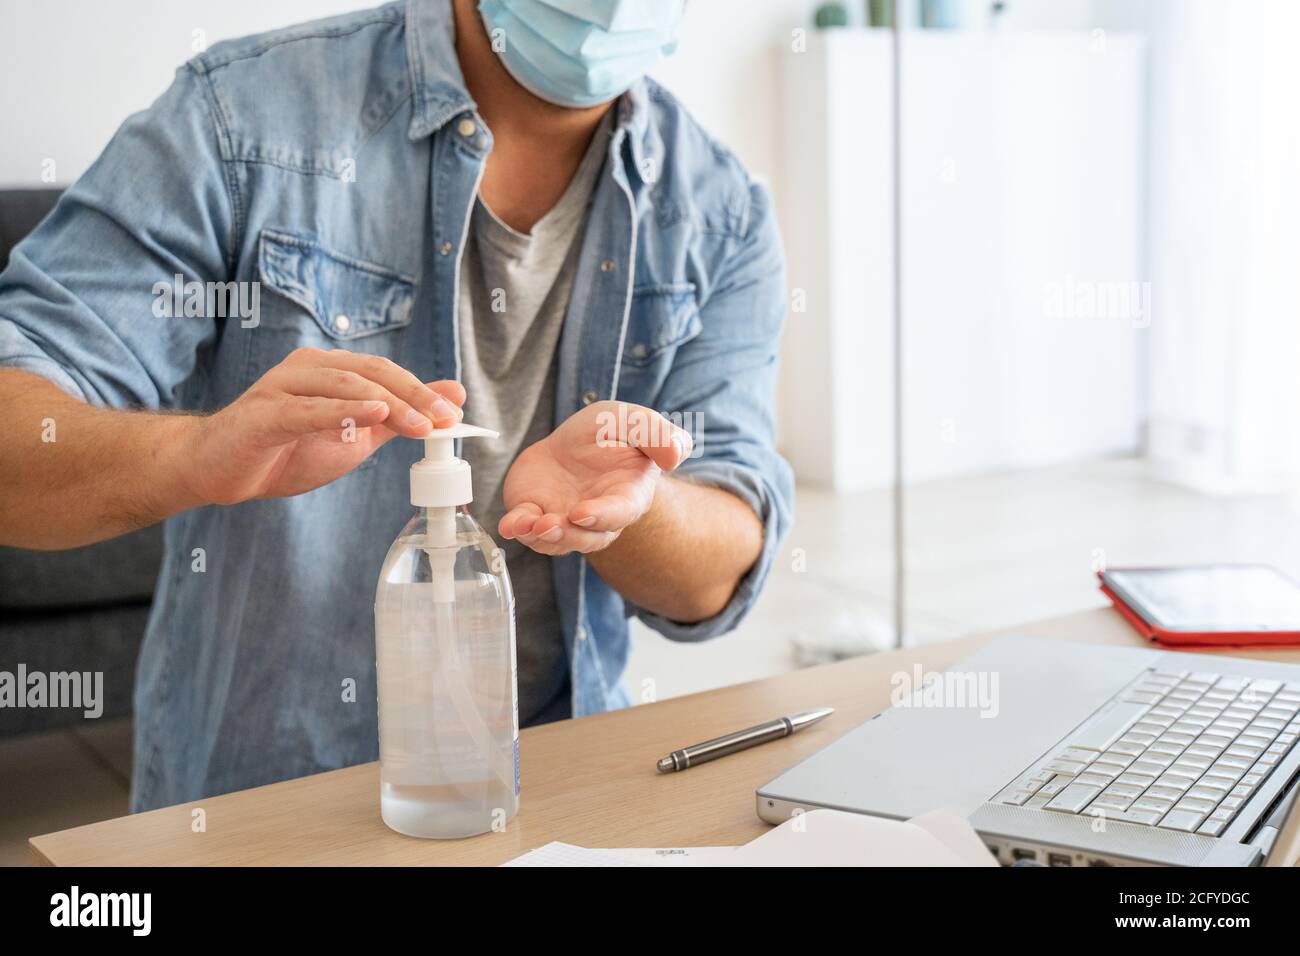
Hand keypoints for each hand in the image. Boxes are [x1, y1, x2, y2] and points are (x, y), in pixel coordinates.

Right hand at [180, 347, 464, 504]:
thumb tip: (450, 398)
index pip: (384, 372)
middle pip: (369, 372)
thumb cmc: (285, 450)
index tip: (455, 411)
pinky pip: (306, 409)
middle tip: (444, 418)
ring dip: (386, 403)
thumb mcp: (352, 436)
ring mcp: (281, 387)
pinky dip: (341, 411)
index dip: (422, 390)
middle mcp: (307, 368)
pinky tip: (370, 416)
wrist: (218, 469)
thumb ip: (397, 418)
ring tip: (420, 423)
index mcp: (330, 369)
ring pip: (343, 385)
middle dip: (412, 395)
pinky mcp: (262, 414)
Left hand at [499, 400, 692, 554]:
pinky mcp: (535, 514)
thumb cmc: (611, 434)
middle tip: (549, 524)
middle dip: (567, 534)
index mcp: (627, 495)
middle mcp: (597, 517)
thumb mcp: (635, 421)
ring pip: (556, 541)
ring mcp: (565, 520)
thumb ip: (658, 434)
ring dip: (541, 536)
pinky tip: (509, 525)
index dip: (602, 516)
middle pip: (587, 537)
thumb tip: (676, 455)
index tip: (581, 512)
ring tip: (528, 524)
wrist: (573, 441)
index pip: (620, 513)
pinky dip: (517, 529)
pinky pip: (526, 529)